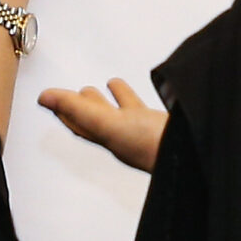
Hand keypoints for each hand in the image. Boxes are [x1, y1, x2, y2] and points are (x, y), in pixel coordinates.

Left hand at [38, 78, 168, 171]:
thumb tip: (43, 98)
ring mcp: (147, 129)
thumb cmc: (153, 147)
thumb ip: (77, 109)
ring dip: (116, 98)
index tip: (52, 98)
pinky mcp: (165, 123)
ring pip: (126, 110)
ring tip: (109, 84)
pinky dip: (144, 97)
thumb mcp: (108, 124)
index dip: (66, 109)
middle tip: (80, 91)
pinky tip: (147, 90)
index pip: (80, 122)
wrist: (197, 156)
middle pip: (101, 117)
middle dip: (88, 104)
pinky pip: (150, 107)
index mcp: (108, 137)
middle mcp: (125, 134)